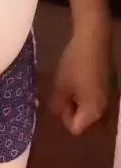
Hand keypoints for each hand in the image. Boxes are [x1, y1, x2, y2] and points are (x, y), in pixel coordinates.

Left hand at [48, 20, 112, 135]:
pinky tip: (80, 75)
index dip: (63, 115)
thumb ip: (57, 104)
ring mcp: (110, 97)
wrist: (95, 39)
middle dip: (71, 108)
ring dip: (78, 99)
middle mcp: (105, 109)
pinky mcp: (111, 84)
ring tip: (70, 82)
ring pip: (90, 107)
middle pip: (84, 119)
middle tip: (63, 90)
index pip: (75, 128)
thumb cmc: (75, 63)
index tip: (58, 99)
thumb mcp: (60, 84)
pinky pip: (96, 96)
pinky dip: (87, 91)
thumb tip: (56, 113)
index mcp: (93, 113)